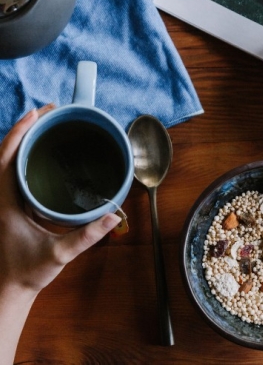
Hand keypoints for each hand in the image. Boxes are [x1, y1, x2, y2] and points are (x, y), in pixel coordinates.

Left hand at [0, 105, 120, 294]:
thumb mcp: (59, 254)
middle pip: (4, 153)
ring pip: (6, 161)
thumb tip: (113, 216)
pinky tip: (39, 153)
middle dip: (24, 128)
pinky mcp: (9, 205)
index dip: (19, 133)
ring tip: (44, 125)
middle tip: (47, 112)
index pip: (5, 159)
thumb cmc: (27, 272)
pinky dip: (22, 155)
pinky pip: (11, 172)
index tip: (36, 114)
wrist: (9, 288)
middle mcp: (0, 197)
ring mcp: (3, 200)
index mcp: (5, 203)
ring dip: (22, 140)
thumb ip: (87, 236)